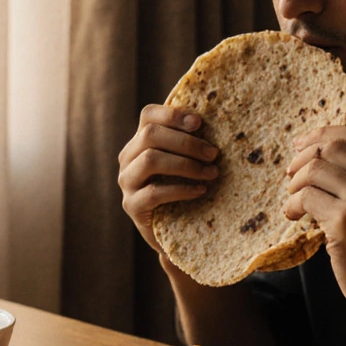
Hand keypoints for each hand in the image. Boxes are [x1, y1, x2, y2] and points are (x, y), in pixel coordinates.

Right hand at [118, 105, 219, 260]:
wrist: (177, 231)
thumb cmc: (186, 187)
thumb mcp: (187, 160)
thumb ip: (191, 141)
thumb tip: (219, 118)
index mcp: (140, 141)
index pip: (148, 115)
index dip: (173, 114)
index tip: (199, 122)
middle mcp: (128, 158)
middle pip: (150, 135)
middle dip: (186, 142)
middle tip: (214, 153)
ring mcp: (127, 182)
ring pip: (150, 160)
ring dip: (185, 164)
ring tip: (211, 172)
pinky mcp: (132, 205)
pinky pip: (154, 192)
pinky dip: (181, 189)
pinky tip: (201, 190)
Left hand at [284, 125, 345, 324]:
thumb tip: (318, 149)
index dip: (323, 134)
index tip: (301, 144)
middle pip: (332, 147)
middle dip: (303, 157)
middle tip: (291, 175)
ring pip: (315, 170)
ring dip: (295, 183)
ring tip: (294, 200)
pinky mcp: (345, 222)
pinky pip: (306, 198)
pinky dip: (292, 205)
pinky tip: (294, 216)